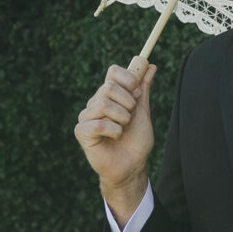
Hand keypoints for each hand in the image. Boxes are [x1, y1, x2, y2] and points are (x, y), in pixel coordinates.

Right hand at [74, 62, 155, 218]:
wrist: (132, 166)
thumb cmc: (136, 141)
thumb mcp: (142, 111)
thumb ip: (143, 89)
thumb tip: (150, 65)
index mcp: (109, 96)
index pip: (113, 72)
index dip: (127, 78)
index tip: (137, 92)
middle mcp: (95, 103)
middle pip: (109, 86)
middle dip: (128, 103)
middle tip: (130, 118)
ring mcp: (87, 117)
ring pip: (104, 104)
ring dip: (122, 118)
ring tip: (123, 129)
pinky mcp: (82, 132)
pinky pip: (99, 123)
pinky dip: (114, 131)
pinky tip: (115, 138)